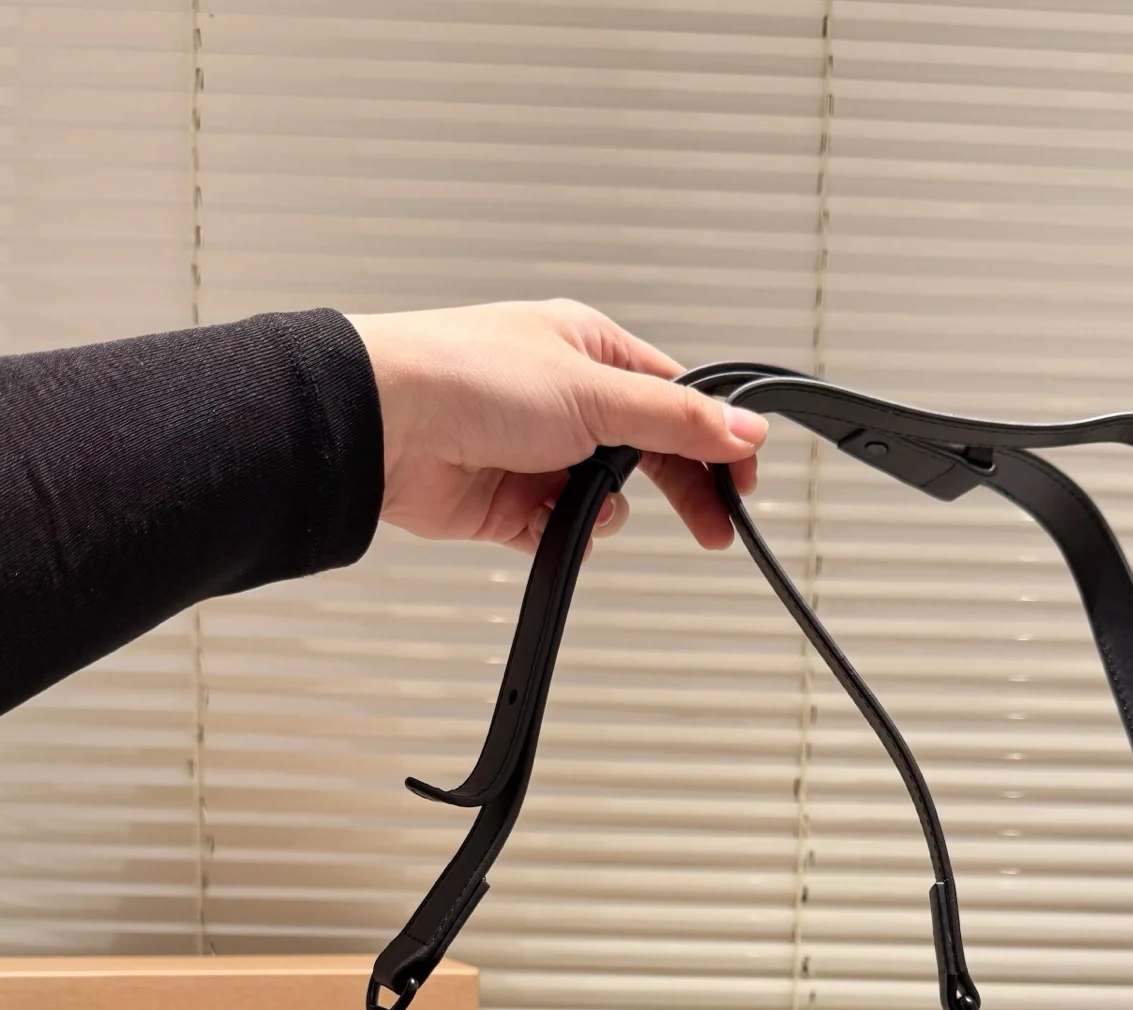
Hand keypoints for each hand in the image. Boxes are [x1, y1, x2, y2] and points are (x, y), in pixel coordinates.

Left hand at [346, 299, 767, 553]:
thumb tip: (744, 427)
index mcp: (590, 351)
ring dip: (602, 510)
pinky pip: (560, 532)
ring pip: (606, 499)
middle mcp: (566, 399)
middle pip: (649, 455)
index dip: (713, 439)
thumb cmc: (470, 377)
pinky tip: (543, 520)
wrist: (388, 424)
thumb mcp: (597, 393)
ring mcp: (538, 453)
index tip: (743, 477)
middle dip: (680, 491)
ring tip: (580, 499)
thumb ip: (677, 421)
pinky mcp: (510, 502)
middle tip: (713, 530)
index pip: (675, 399)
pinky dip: (561, 534)